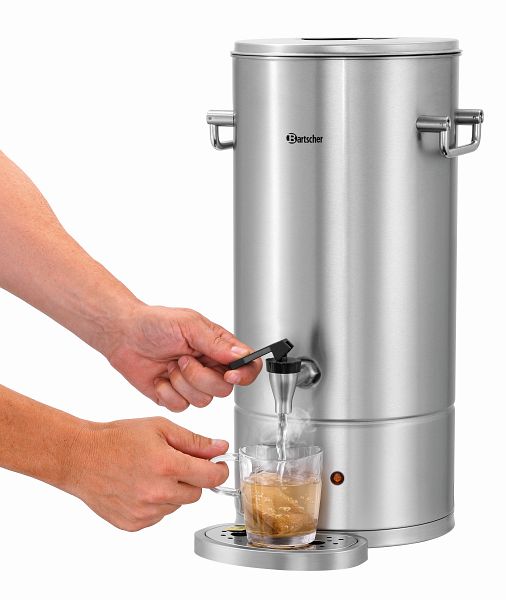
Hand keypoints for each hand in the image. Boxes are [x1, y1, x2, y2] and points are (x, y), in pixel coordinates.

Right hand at [65, 417, 228, 530]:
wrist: (81, 457)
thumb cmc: (117, 439)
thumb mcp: (160, 428)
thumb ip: (194, 441)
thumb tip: (220, 447)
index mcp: (168, 466)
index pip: (212, 477)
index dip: (219, 469)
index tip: (217, 464)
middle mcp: (158, 493)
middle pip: (197, 493)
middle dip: (191, 478)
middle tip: (172, 462)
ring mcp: (145, 512)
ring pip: (177, 504)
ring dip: (172, 491)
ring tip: (149, 472)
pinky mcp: (134, 524)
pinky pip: (159, 516)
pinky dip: (155, 503)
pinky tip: (139, 486)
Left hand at [106, 304, 261, 410]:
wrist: (123, 335)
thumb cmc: (154, 323)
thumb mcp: (189, 325)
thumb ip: (217, 343)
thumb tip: (241, 354)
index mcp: (219, 347)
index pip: (248, 366)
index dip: (244, 375)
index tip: (229, 374)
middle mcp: (209, 367)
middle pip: (224, 389)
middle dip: (200, 376)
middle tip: (182, 359)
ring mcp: (193, 384)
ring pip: (203, 400)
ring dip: (181, 383)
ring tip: (169, 365)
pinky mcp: (175, 397)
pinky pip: (181, 407)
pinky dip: (167, 392)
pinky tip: (159, 377)